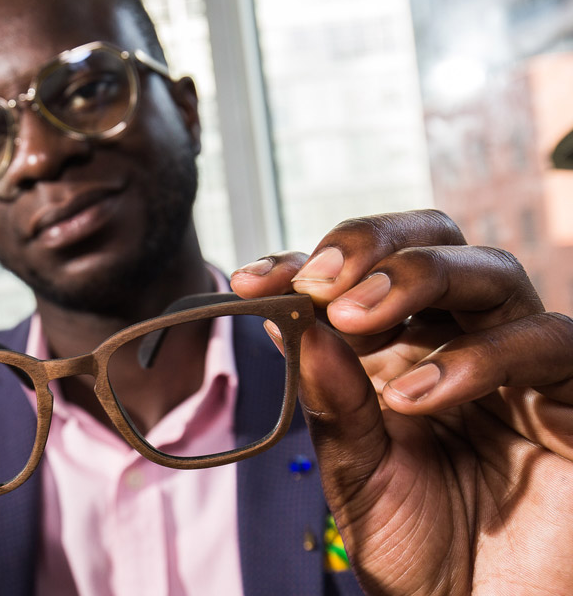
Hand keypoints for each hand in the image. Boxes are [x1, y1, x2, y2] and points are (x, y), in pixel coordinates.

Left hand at [231, 210, 572, 595]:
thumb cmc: (419, 551)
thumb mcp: (356, 474)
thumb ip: (332, 402)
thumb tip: (290, 321)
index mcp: (399, 351)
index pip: (359, 277)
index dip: (307, 266)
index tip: (251, 281)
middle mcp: (461, 341)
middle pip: (433, 241)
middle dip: (369, 246)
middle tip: (317, 281)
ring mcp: (522, 365)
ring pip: (491, 271)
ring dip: (413, 281)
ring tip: (352, 322)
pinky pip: (546, 342)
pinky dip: (477, 357)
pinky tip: (414, 396)